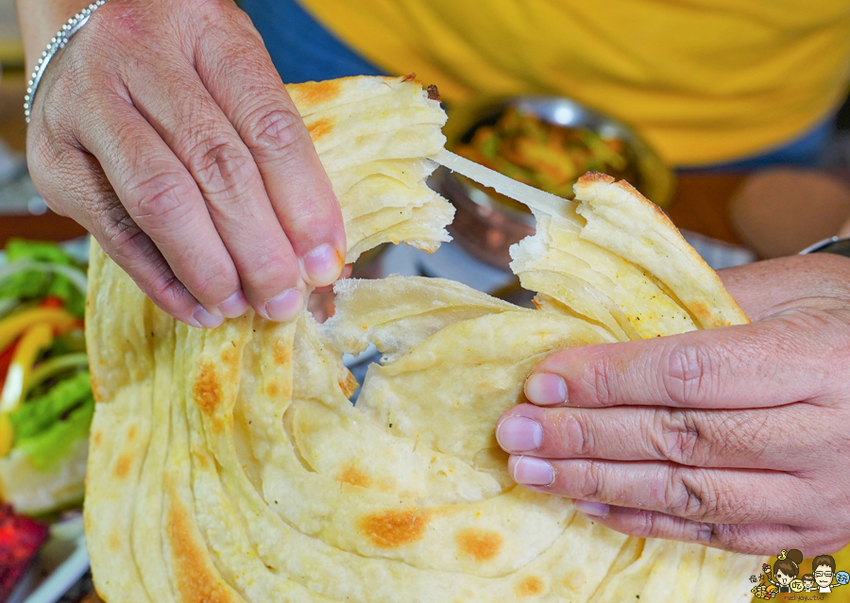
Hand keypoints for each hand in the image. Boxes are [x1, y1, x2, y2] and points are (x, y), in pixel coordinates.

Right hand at [25, 0, 345, 326]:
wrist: (80, 24)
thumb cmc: (181, 62)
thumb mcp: (234, 73)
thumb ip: (274, 148)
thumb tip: (319, 251)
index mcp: (209, 30)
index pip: (269, 127)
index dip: (304, 203)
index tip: (324, 262)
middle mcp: (141, 56)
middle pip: (216, 167)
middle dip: (260, 249)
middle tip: (285, 299)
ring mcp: (87, 103)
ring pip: (160, 200)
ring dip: (210, 268)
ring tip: (244, 306)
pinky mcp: (54, 155)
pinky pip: (113, 230)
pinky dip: (160, 279)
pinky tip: (197, 307)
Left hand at [496, 254, 849, 554]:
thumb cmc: (848, 323)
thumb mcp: (790, 290)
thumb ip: (695, 304)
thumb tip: (591, 317)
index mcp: (814, 361)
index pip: (688, 372)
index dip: (607, 378)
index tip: (542, 377)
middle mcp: (820, 436)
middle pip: (677, 438)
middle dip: (583, 435)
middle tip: (515, 431)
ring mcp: (816, 494)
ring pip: (686, 495)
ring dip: (596, 483)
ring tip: (531, 470)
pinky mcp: (806, 530)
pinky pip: (712, 533)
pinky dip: (642, 518)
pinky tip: (588, 502)